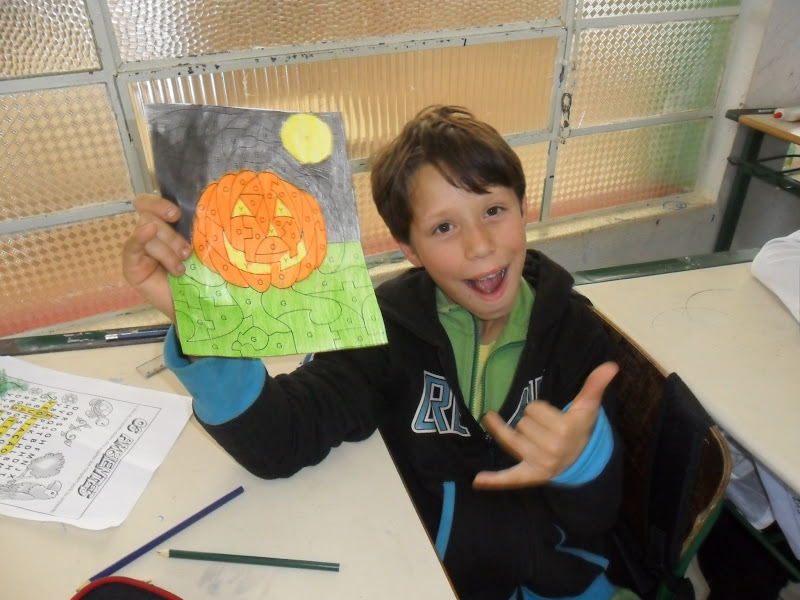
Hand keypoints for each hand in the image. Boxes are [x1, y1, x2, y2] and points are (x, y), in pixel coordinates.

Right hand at [121, 193, 192, 321]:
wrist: (193, 303)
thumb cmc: (197, 272)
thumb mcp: (196, 246)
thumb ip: (191, 227)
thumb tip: (200, 207)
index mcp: (163, 225)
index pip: (149, 203)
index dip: (159, 204)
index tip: (177, 214)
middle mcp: (148, 233)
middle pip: (149, 217)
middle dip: (171, 236)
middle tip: (187, 253)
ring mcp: (137, 248)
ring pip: (146, 232)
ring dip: (167, 251)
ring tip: (180, 269)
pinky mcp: (131, 264)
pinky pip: (132, 245)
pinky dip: (141, 237)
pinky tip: (149, 233)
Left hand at [473, 362, 618, 489]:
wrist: (580, 460)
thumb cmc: (579, 428)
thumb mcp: (587, 407)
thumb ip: (595, 385)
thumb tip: (611, 366)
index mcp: (565, 430)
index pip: (533, 408)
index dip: (540, 409)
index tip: (553, 418)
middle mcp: (552, 449)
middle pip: (522, 423)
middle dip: (531, 422)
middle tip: (546, 431)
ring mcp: (540, 465)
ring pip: (511, 438)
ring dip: (518, 435)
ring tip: (535, 440)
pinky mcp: (528, 477)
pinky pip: (509, 477)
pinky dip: (494, 480)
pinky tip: (478, 480)